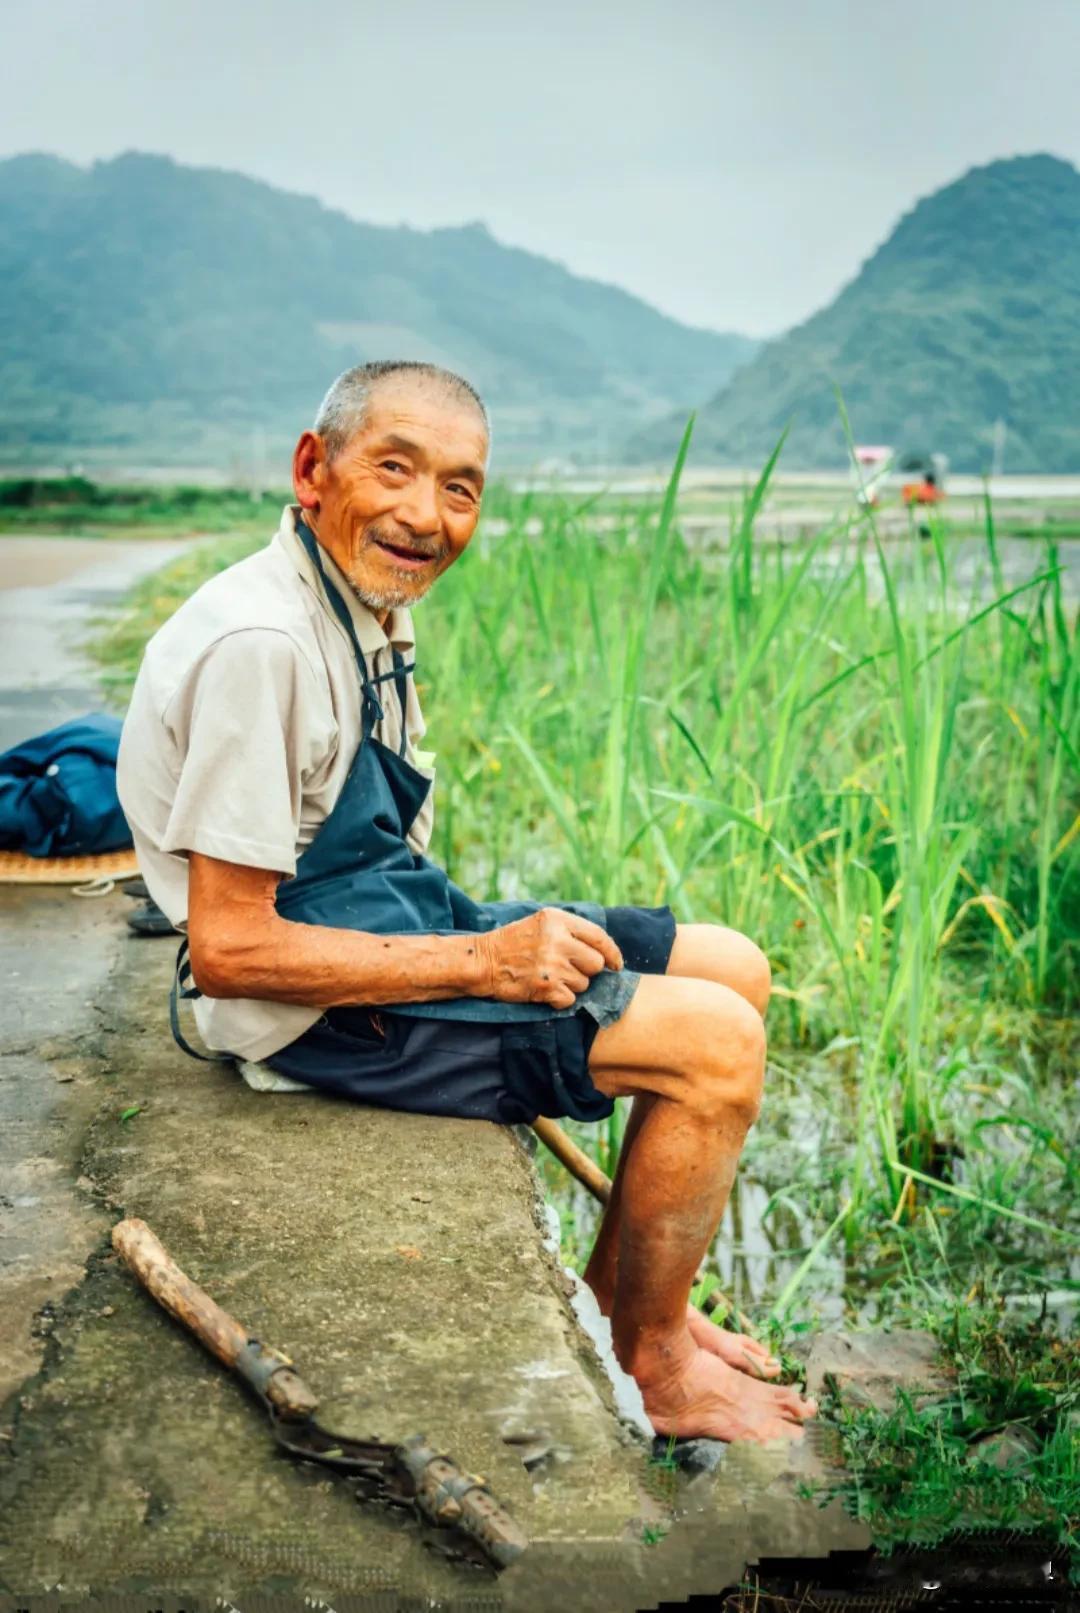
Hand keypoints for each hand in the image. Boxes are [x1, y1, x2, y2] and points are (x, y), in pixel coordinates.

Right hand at [475, 908, 623, 1008]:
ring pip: (583, 984)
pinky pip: (569, 999)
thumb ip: (570, 930)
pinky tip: (544, 990)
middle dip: (586, 970)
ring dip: (571, 985)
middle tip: (567, 969)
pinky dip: (559, 999)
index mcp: (557, 920)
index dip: (612, 953)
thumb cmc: (513, 942)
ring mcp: (552, 965)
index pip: (599, 937)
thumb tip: (605, 951)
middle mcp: (557, 940)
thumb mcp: (541, 922)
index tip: (616, 964)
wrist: (482, 961)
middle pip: (595, 963)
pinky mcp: (546, 987)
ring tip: (549, 977)